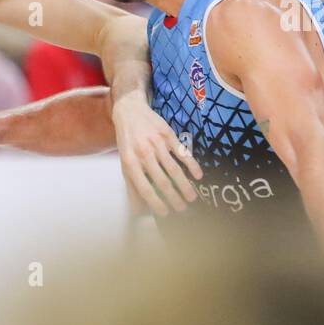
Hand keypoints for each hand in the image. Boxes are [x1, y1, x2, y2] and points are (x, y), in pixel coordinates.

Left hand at [111, 93, 202, 215]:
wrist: (129, 111)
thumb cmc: (127, 142)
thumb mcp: (124, 162)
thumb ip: (131, 185)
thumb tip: (137, 210)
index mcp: (130, 163)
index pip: (144, 189)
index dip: (156, 203)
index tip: (166, 213)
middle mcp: (143, 153)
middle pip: (162, 181)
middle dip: (174, 198)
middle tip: (183, 209)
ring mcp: (156, 143)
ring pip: (174, 169)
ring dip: (185, 185)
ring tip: (192, 197)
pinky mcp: (167, 134)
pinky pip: (182, 152)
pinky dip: (192, 165)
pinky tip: (199, 175)